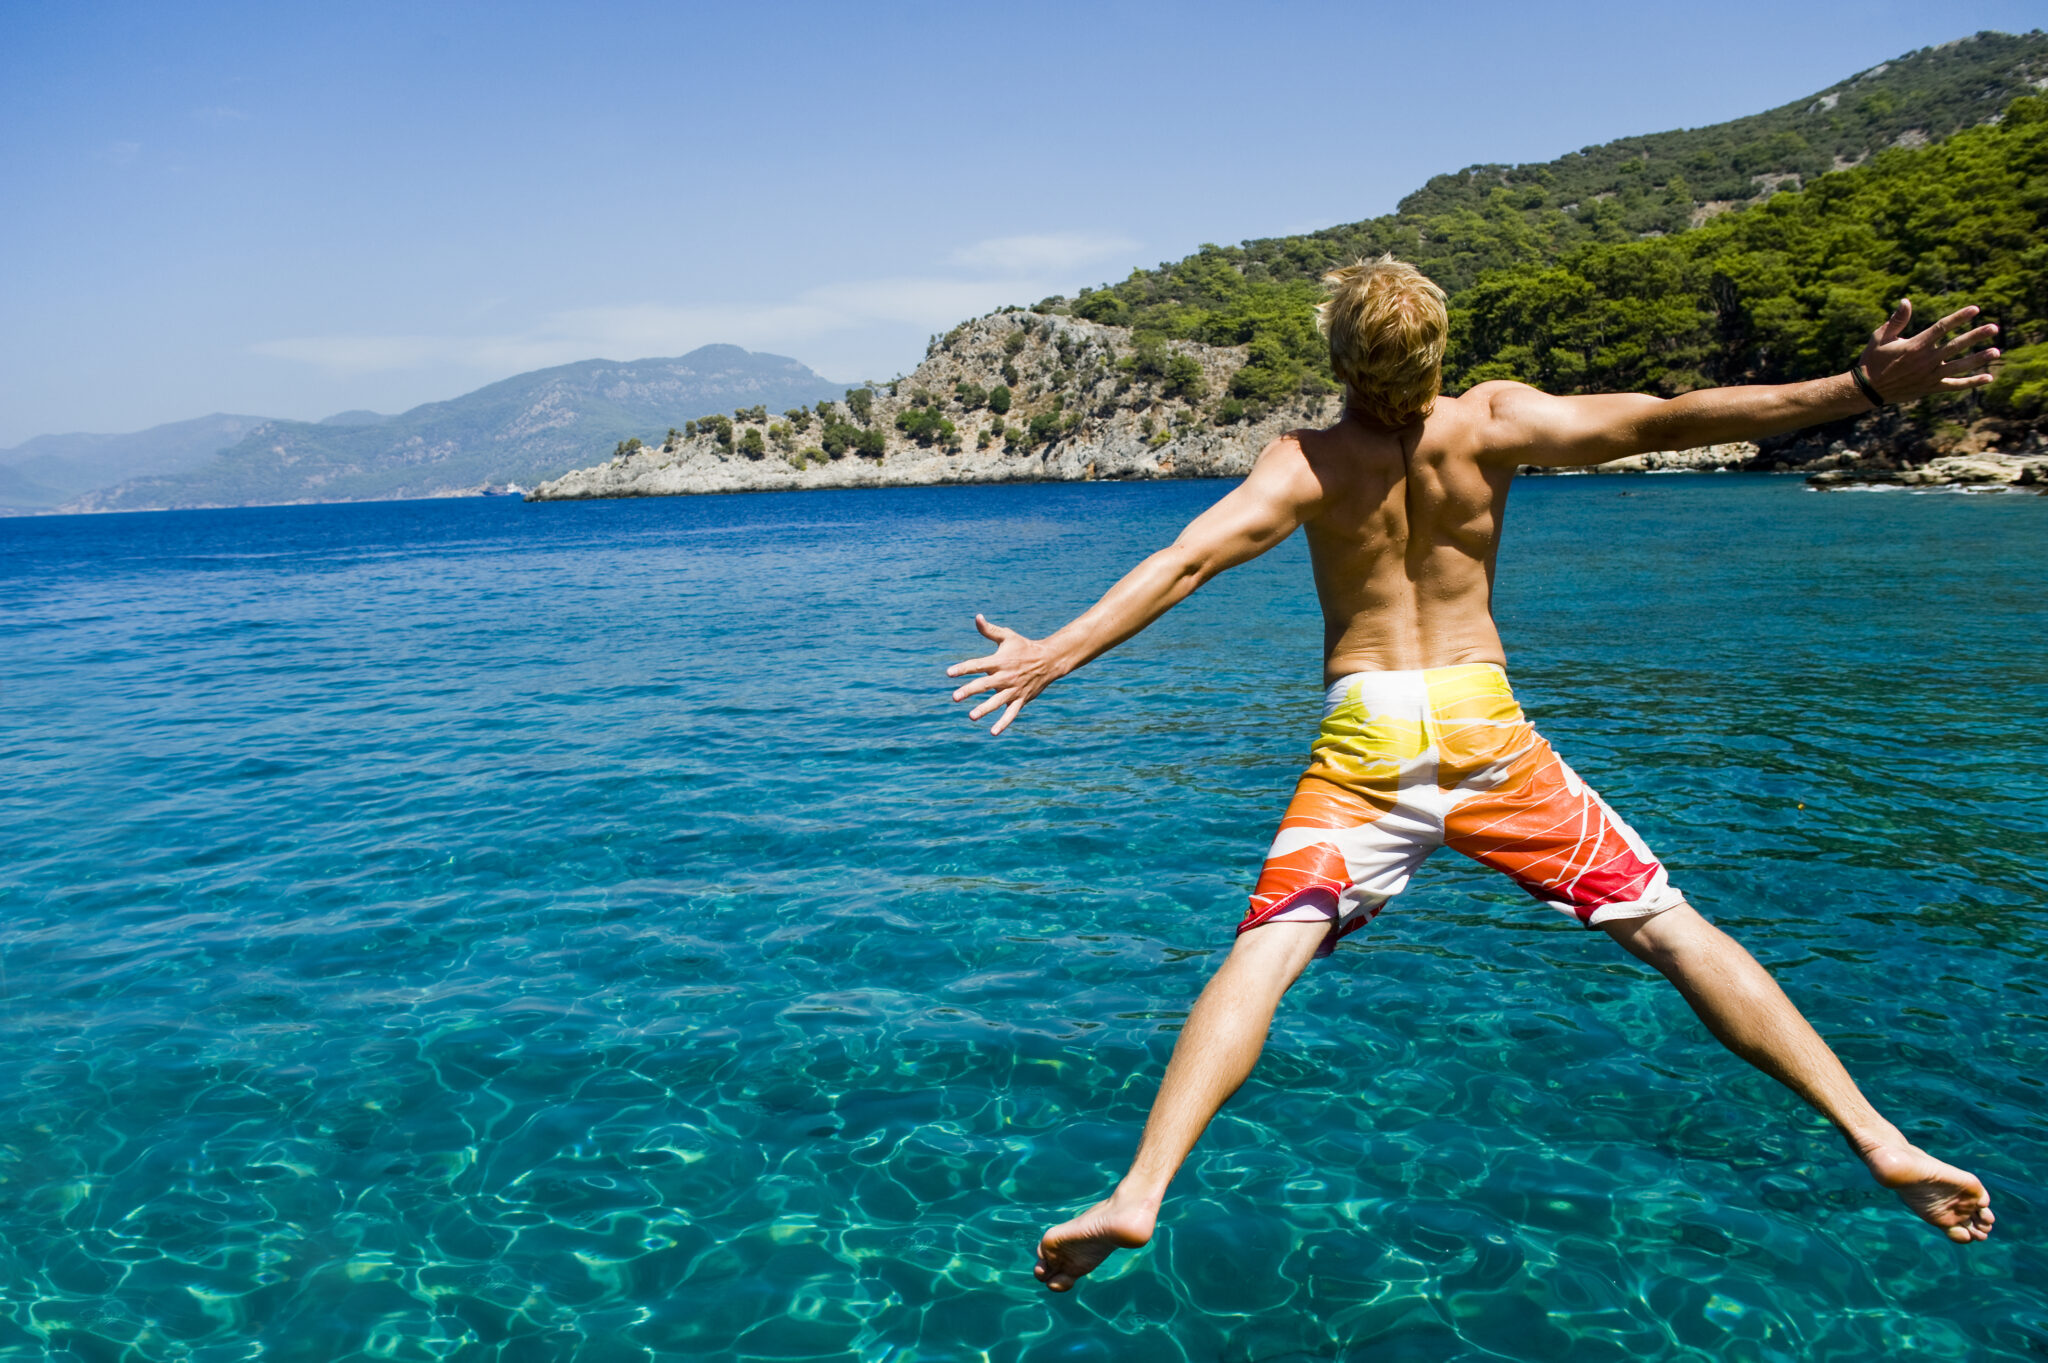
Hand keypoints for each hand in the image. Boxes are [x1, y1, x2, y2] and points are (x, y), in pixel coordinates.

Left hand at [945, 614, 1063, 735]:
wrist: (1049, 660)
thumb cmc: (1024, 647)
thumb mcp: (1008, 636)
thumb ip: (990, 630)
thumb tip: (977, 617)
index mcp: (999, 661)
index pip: (978, 664)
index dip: (963, 668)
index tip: (949, 673)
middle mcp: (1005, 676)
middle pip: (984, 684)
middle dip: (969, 690)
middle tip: (955, 697)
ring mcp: (1013, 689)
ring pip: (997, 701)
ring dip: (984, 709)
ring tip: (971, 716)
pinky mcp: (1021, 699)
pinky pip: (1011, 713)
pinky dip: (1003, 723)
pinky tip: (993, 732)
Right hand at [1858, 299, 1999, 404]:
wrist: (1866, 390)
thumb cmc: (1872, 360)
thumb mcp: (1880, 337)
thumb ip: (1897, 320)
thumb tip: (1906, 301)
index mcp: (1915, 346)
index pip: (1942, 328)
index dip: (1959, 317)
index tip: (1975, 310)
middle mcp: (1926, 360)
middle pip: (1956, 345)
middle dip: (1976, 335)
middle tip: (1994, 328)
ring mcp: (1930, 376)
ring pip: (1960, 366)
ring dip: (1979, 358)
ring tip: (1996, 352)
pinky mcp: (1930, 388)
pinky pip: (1955, 386)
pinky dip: (1971, 382)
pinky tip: (1988, 378)